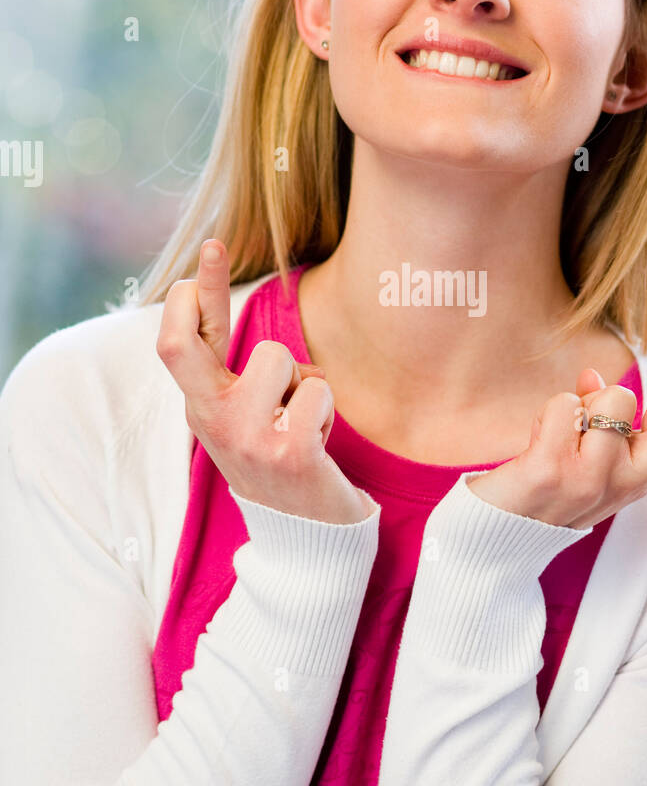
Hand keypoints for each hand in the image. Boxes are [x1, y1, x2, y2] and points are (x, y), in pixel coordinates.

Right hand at [156, 238, 371, 524]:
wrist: (308, 539)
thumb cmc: (282, 461)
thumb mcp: (248, 418)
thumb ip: (239, 374)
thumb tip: (231, 314)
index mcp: (202, 408)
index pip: (181, 343)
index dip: (196, 292)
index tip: (212, 246)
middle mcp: (211, 421)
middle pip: (183, 345)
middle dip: (201, 289)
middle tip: (214, 246)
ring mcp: (245, 439)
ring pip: (276, 358)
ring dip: (303, 380)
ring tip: (303, 417)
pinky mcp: (286, 455)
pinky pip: (315, 394)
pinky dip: (325, 411)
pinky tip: (318, 443)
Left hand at [467, 311, 646, 530]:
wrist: (488, 548)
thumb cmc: (536, 497)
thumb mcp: (580, 462)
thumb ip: (597, 424)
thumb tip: (592, 377)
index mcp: (639, 478)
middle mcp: (626, 483)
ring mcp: (592, 480)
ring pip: (615, 398)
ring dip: (582, 400)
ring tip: (554, 434)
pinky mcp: (551, 473)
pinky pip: (565, 406)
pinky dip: (547, 414)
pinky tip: (532, 445)